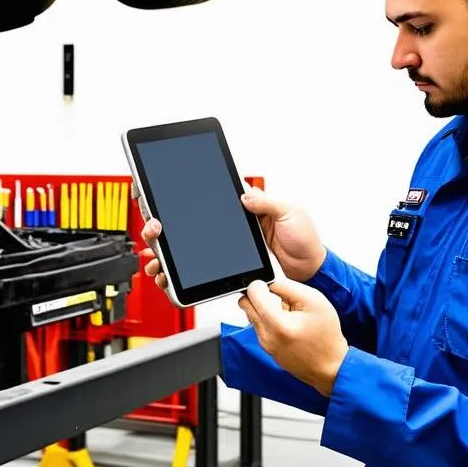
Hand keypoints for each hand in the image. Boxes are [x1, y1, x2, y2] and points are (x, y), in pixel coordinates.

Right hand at [136, 183, 326, 298]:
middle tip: (155, 229)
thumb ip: (267, 204)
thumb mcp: (291, 214)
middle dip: (166, 224)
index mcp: (247, 207)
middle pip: (190, 221)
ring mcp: (230, 246)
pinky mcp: (231, 266)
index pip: (210, 194)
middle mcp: (233, 225)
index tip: (163, 194)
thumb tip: (245, 195)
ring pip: (190, 245)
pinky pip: (204, 266)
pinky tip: (169, 273)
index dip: (185, 193)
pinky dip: (183, 271)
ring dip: (167, 249)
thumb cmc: (306, 240)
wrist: (312, 270)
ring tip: (155, 255)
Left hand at [238, 278, 348, 396]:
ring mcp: (265, 344)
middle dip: (258, 295)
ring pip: (252, 315)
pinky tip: (287, 324)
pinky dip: (269, 321)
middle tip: (278, 297)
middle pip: (245, 303)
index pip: (252, 294)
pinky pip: (260, 327)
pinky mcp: (266, 349)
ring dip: (264, 308)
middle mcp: (266, 336)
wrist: (330, 366)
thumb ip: (288, 287)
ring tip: (287, 312)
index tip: (271, 285)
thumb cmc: (326, 336)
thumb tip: (270, 280)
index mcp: (277, 324)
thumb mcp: (314, 301)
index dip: (261, 284)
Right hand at [240, 185, 325, 281]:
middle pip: (246, 208)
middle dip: (241, 208)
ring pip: (244, 223)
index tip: (237, 193)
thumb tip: (246, 197)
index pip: (255, 194)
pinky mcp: (257, 244)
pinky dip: (243, 236)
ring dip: (242, 223)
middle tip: (240, 210)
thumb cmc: (305, 238)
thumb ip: (267, 204)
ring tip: (245, 225)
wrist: (307, 264)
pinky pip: (246, 238)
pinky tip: (244, 235)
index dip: (245, 192)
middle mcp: (268, 216)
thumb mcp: (288, 213)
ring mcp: (261, 231)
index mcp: (276, 205)